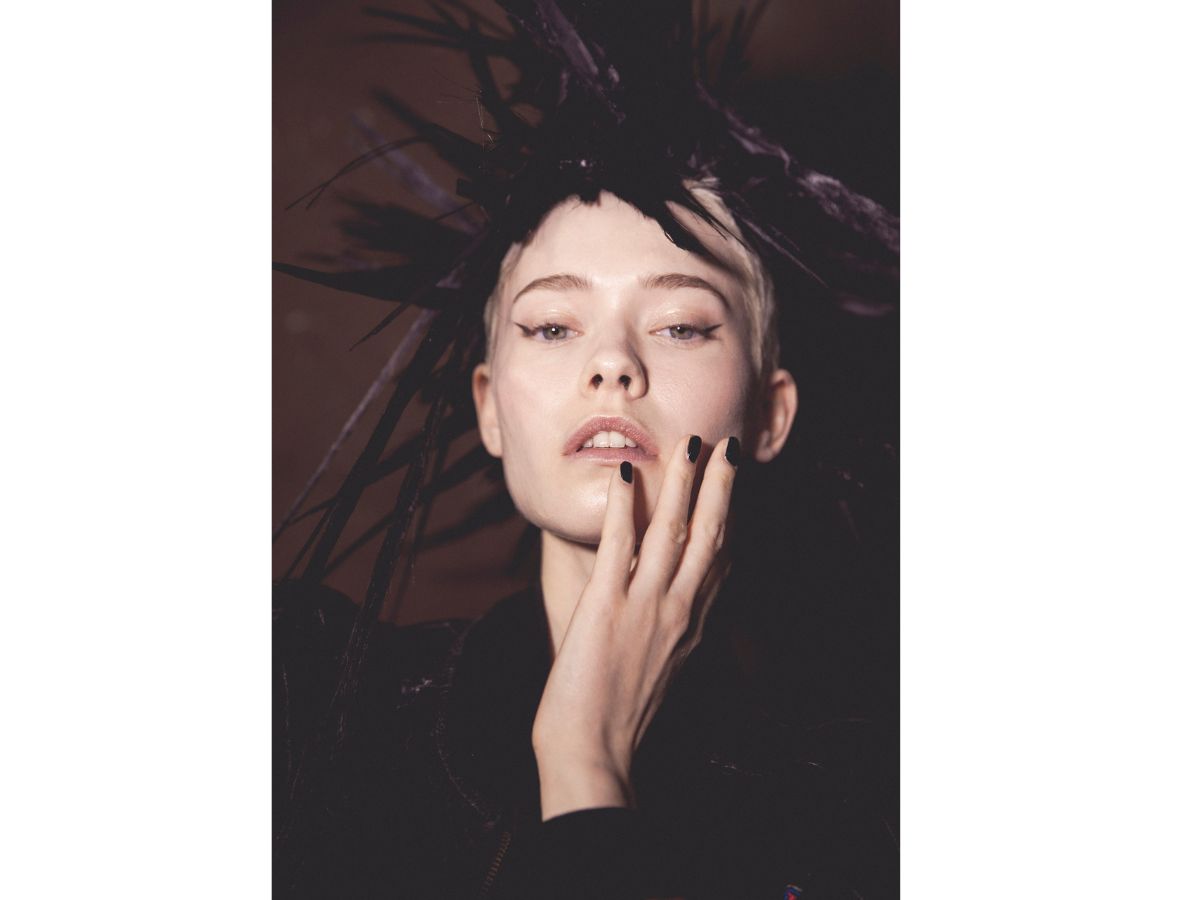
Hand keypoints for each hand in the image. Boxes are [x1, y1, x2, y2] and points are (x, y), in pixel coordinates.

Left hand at [531, 434, 739, 819]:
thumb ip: (666, 640)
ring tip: (692, 445)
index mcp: (691, 629)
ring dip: (684, 483)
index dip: (729, 522)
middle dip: (721, 489)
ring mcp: (646, 607)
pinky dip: (626, 506)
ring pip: (674, 532)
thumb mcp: (659, 676)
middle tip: (728, 447)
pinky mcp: (607, 606)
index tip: (732, 489)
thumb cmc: (615, 722)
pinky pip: (620, 545)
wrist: (593, 753)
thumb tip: (666, 622)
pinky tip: (626, 474)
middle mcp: (678, 612)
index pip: (719, 565)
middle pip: (710, 537)